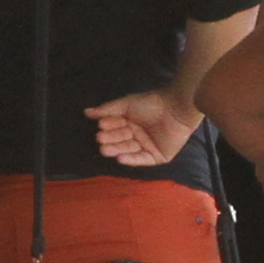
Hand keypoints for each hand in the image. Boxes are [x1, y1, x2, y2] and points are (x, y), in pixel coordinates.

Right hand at [87, 88, 202, 170]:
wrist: (177, 108)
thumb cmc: (152, 103)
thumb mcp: (127, 104)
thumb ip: (107, 109)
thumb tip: (86, 112)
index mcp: (132, 122)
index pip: (116, 127)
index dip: (109, 126)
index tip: (101, 126)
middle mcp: (139, 135)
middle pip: (121, 140)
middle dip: (111, 139)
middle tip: (100, 139)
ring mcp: (148, 146)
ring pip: (129, 150)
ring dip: (117, 149)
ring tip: (105, 149)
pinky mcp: (158, 157)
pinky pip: (142, 160)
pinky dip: (132, 160)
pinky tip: (120, 158)